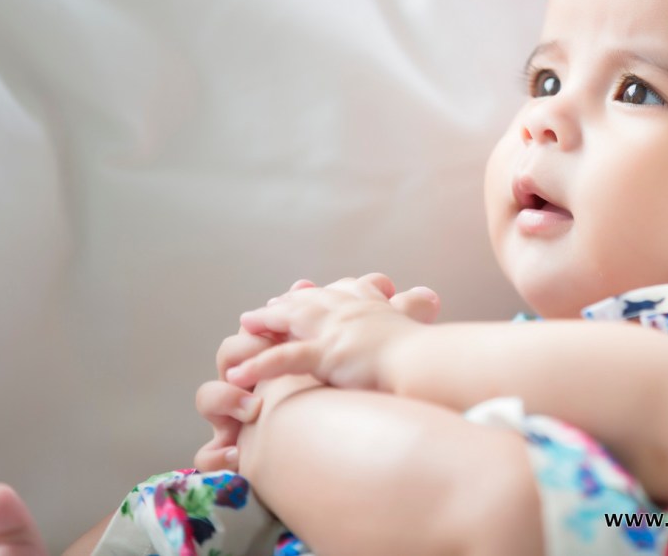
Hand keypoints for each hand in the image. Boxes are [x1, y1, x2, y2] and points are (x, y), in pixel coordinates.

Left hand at [194, 273, 439, 470]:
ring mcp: (335, 330)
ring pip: (291, 322)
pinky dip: (259, 365)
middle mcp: (348, 311)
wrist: (427, 361)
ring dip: (265, 324)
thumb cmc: (428, 349)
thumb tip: (428, 295)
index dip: (316, 295)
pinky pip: (285, 358)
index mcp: (368, 305)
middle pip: (308, 302)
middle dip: (284, 304)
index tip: (300, 294)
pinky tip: (239, 374)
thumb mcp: (417, 319)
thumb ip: (414, 308)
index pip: (337, 293)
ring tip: (244, 326)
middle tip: (262, 309)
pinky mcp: (327, 353)